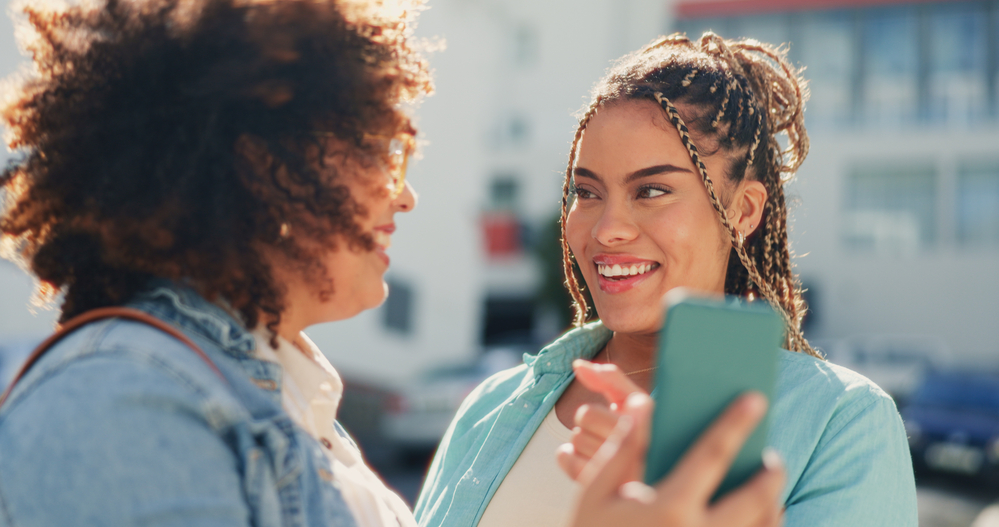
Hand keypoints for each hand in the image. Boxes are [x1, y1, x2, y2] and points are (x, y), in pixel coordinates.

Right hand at [563, 360, 785, 526]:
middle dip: (771, 472)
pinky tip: (754, 518)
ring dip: (771, 507)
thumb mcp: (596, 493)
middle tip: (772, 458)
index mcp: (667, 508)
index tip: (755, 398)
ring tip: (766, 491)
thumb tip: (644, 404)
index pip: (712, 454)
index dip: (735, 423)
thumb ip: (624, 448)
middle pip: (757, 497)